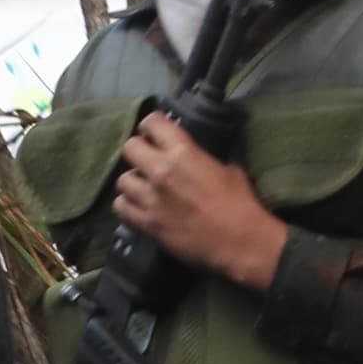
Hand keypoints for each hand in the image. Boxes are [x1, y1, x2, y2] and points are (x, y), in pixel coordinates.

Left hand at [113, 110, 286, 290]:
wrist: (240, 241)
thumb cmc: (241, 202)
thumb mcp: (231, 169)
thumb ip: (208, 157)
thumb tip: (203, 150)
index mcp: (184, 153)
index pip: (152, 122)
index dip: (152, 126)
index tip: (156, 134)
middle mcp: (160, 170)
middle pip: (129, 148)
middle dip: (139, 151)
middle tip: (149, 160)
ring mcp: (150, 198)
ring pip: (122, 180)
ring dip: (134, 182)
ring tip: (145, 187)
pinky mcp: (146, 222)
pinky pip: (121, 206)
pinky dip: (129, 205)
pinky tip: (141, 206)